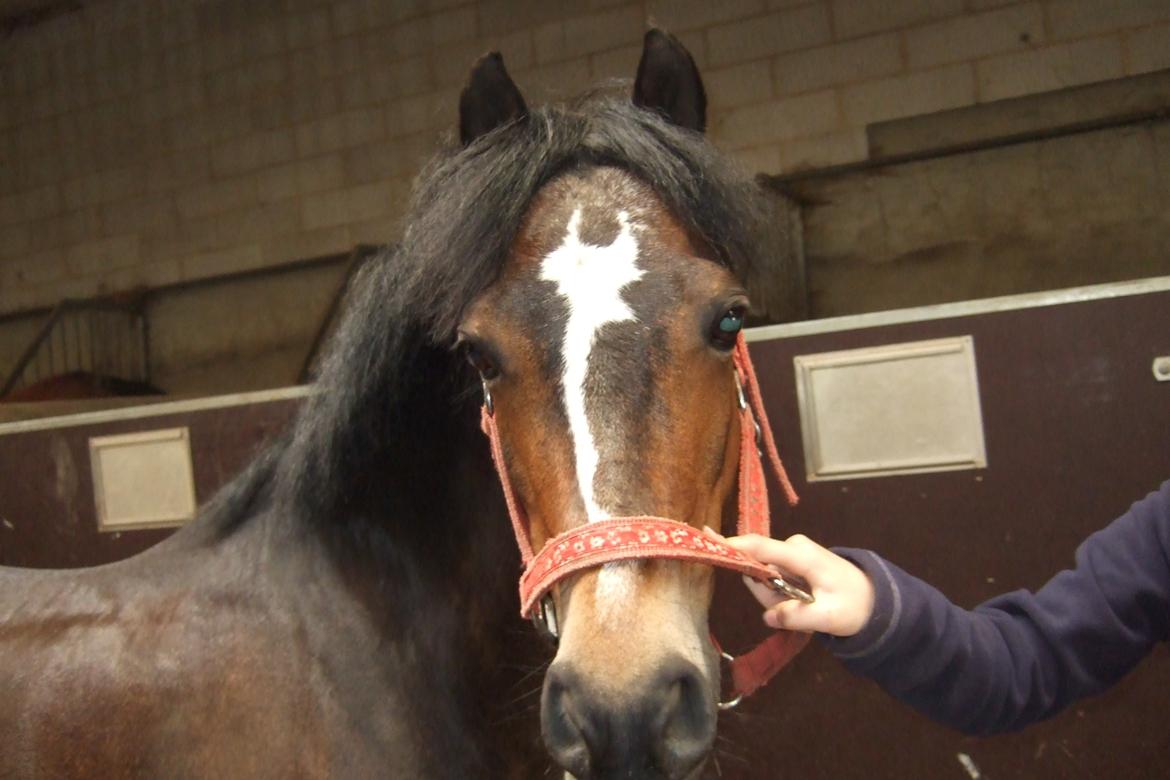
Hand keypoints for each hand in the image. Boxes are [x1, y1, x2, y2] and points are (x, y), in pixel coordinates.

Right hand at [708, 530, 875, 636]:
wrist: (873, 599)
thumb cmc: (855, 605)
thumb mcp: (831, 618)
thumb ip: (797, 617)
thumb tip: (768, 616)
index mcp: (802, 555)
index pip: (760, 546)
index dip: (732, 545)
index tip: (707, 541)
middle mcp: (793, 547)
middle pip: (758, 568)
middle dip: (768, 594)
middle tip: (795, 613)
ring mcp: (791, 552)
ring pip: (763, 577)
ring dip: (776, 598)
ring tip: (805, 609)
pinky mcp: (790, 560)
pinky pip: (771, 579)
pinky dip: (781, 595)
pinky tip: (801, 604)